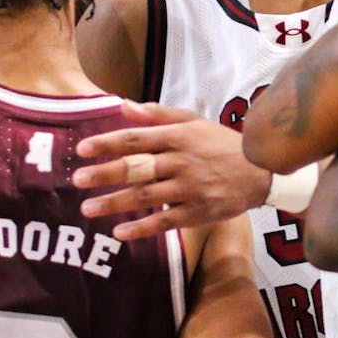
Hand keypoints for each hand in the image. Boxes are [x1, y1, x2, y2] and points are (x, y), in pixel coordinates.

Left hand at [74, 101, 271, 240]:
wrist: (261, 172)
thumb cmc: (220, 144)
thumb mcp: (193, 121)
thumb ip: (157, 115)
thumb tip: (123, 105)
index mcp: (178, 136)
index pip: (137, 138)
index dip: (108, 143)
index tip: (82, 149)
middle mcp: (181, 161)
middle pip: (137, 167)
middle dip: (106, 173)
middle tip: (77, 180)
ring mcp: (189, 189)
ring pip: (146, 196)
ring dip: (115, 203)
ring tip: (88, 209)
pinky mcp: (197, 212)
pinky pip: (165, 221)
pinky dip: (142, 228)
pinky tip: (119, 232)